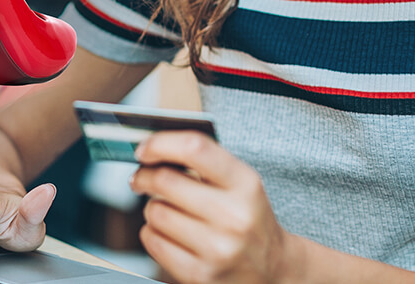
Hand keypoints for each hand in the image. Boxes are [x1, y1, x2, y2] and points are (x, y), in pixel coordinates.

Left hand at [130, 131, 290, 283]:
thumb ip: (203, 161)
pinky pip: (153, 241)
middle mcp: (234, 216)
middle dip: (144, 176)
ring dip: (152, 207)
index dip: (160, 143)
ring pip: (155, 212)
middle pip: (165, 181)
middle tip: (141, 177)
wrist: (273, 269)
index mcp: (245, 184)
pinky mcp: (200, 274)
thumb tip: (152, 148)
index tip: (144, 148)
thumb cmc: (247, 218)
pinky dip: (151, 232)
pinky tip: (166, 232)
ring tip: (166, 209)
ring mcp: (218, 249)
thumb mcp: (240, 184)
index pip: (195, 149)